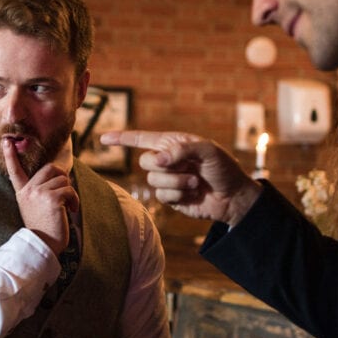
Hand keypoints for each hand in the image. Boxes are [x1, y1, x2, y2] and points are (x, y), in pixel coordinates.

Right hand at [3, 138, 78, 252]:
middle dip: (63, 178)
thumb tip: (60, 175)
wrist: (44, 246)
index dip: (10, 156)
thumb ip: (41, 191)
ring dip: (70, 193)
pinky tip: (71, 211)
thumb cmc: (44, 228)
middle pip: (51, 168)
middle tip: (65, 194)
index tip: (6, 142)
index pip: (15, 170)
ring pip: (63, 179)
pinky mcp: (51, 199)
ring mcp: (38, 193)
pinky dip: (74, 200)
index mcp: (22, 192)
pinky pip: (69, 189)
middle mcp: (28, 190)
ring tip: (67, 207)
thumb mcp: (36, 207)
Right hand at [100, 130, 260, 226]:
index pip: (141, 139)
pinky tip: (192, 195)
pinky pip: (162, 196)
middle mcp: (167, 160)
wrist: (234, 197)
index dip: (121, 138)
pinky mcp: (171, 198)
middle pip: (145, 161)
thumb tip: (157, 160)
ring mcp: (168, 180)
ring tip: (195, 183)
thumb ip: (181, 149)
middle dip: (164, 166)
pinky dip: (178, 195)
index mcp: (172, 143)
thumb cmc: (223, 168)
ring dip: (176, 182)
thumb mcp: (208, 151)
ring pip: (153, 180)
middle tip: (187, 169)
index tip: (103, 138)